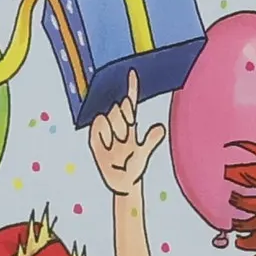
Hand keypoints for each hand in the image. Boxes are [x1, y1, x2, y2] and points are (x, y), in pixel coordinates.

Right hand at [89, 70, 165, 195]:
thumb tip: (160, 127)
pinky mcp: (95, 139)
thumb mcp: (143, 155)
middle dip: (122, 120)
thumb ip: (150, 141)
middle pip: (117, 108)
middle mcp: (117, 125)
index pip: (130, 103)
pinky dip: (101, 135)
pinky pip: (97, 127)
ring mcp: (105, 132)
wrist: (122, 183)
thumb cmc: (135, 168)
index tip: (132, 72)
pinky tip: (105, 147)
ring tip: (115, 147)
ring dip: (112, 131)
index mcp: (130, 126)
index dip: (131, 88)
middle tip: (124, 140)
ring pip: (107, 117)